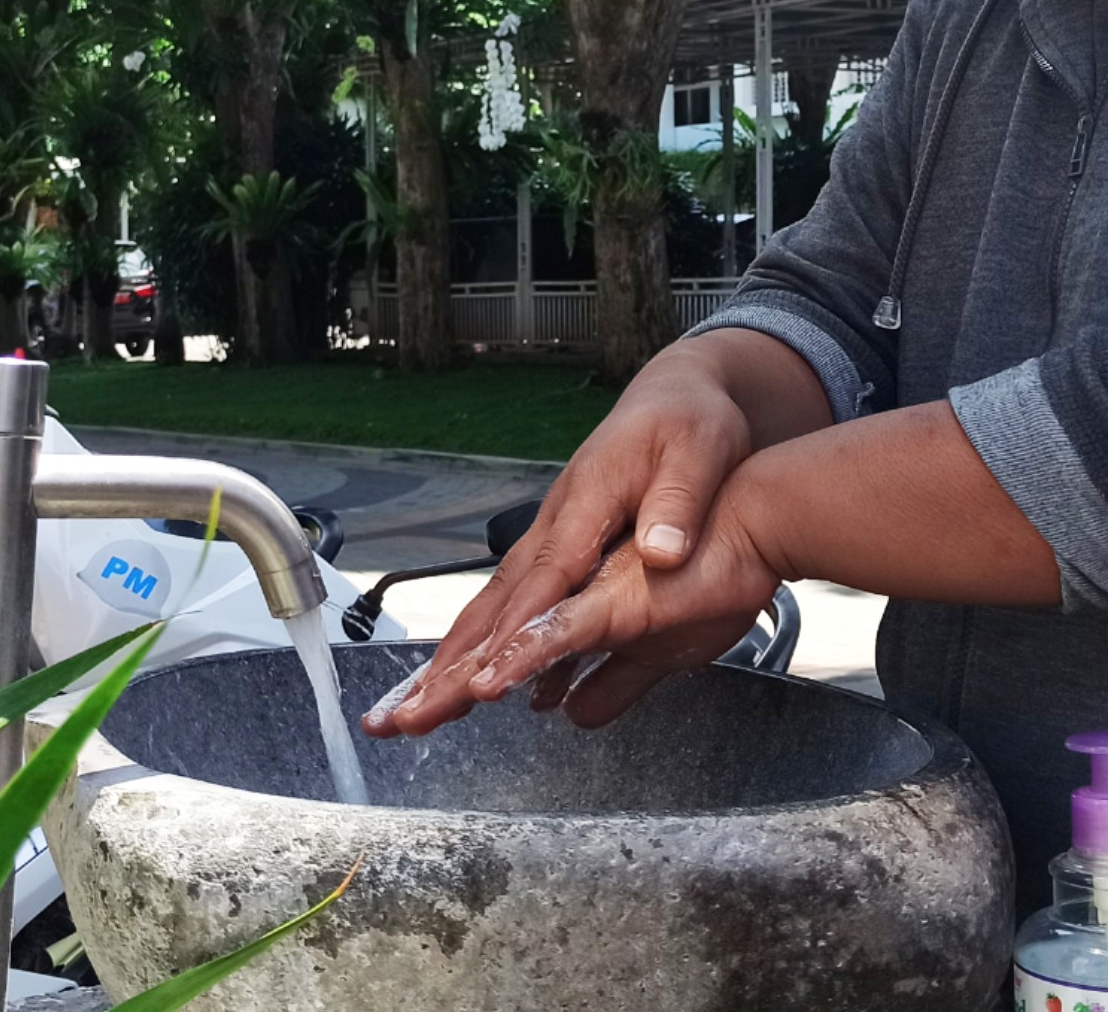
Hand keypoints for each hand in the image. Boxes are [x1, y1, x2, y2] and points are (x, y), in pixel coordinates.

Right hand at [357, 341, 763, 736]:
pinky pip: (516, 602)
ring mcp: (554, 534)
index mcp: (588, 498)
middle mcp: (558, 520)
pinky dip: (486, 644)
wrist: (677, 394)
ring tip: (415, 710)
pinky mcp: (563, 546)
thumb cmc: (688, 422)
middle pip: (497, 599)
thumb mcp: (699, 452)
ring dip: (454, 660)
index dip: (514, 631)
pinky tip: (472, 682)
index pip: (545, 576)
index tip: (486, 679)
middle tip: (408, 714)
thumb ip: (678, 503)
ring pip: (494, 604)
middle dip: (451, 661)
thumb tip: (661, 551)